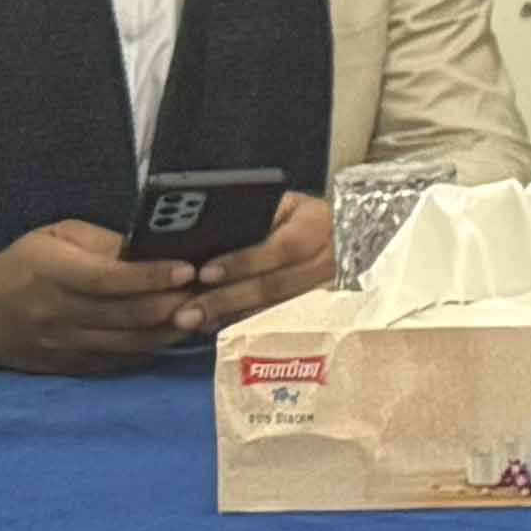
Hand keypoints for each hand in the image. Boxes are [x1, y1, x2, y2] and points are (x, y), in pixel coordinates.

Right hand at [0, 221, 201, 374]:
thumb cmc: (25, 264)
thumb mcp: (56, 237)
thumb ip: (103, 243)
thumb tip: (153, 247)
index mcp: (51, 273)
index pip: (108, 279)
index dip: (152, 275)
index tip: (189, 268)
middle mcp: (58, 314)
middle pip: (127, 315)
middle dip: (175, 304)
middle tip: (213, 291)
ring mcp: (64, 345)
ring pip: (131, 343)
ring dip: (172, 330)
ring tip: (205, 312)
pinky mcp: (70, 367)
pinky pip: (120, 362)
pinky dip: (153, 349)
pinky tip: (177, 334)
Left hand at [177, 192, 336, 332]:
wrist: (341, 236)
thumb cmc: (301, 217)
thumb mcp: (286, 205)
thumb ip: (259, 218)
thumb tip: (207, 235)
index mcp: (319, 224)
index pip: (282, 247)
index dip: (244, 262)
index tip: (206, 273)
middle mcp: (331, 259)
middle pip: (277, 285)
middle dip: (228, 299)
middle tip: (188, 312)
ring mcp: (329, 288)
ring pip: (277, 308)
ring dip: (232, 316)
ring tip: (196, 321)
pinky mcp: (324, 309)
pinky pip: (279, 320)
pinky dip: (245, 323)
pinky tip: (218, 324)